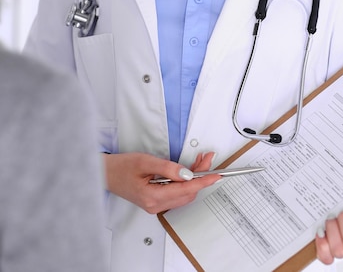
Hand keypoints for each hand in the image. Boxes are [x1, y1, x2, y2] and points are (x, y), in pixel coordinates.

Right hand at [103, 151, 219, 214]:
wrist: (106, 174)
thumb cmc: (121, 167)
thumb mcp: (145, 162)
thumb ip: (167, 168)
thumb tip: (187, 173)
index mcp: (153, 197)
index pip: (186, 189)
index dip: (203, 181)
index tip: (215, 175)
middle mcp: (156, 205)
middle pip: (187, 192)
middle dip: (200, 175)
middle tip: (207, 159)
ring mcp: (156, 205)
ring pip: (183, 193)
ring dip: (194, 178)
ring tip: (200, 162)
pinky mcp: (155, 201)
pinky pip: (177, 194)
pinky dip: (185, 182)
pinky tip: (188, 171)